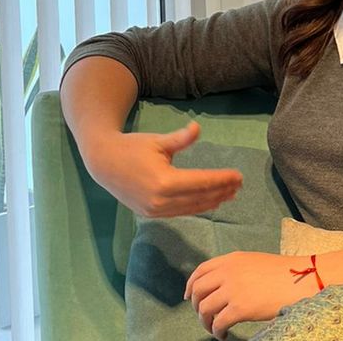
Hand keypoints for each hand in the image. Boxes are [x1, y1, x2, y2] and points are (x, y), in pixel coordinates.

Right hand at [87, 121, 242, 216]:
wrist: (103, 163)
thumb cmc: (132, 148)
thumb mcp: (158, 141)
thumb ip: (181, 138)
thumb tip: (198, 128)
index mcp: (164, 181)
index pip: (200, 182)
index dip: (221, 179)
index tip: (238, 176)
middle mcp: (160, 200)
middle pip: (199, 197)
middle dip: (221, 190)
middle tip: (239, 184)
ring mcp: (154, 210)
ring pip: (191, 207)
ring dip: (213, 201)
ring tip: (231, 194)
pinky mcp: (150, 214)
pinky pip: (180, 212)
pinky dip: (197, 207)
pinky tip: (212, 202)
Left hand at [184, 251, 318, 338]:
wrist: (301, 279)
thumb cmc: (283, 273)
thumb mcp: (253, 262)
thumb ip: (235, 270)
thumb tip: (221, 286)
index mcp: (232, 259)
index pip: (201, 270)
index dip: (191, 285)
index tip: (189, 296)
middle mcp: (228, 272)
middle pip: (198, 290)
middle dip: (196, 306)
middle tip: (203, 316)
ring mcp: (233, 289)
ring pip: (204, 309)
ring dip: (206, 322)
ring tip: (214, 328)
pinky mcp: (240, 308)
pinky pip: (218, 323)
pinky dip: (217, 332)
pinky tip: (224, 335)